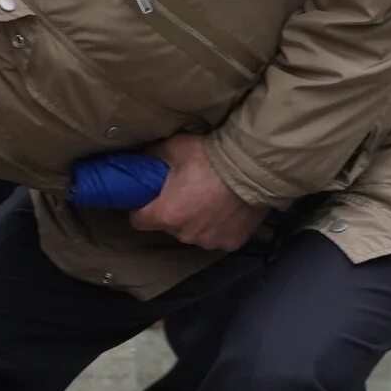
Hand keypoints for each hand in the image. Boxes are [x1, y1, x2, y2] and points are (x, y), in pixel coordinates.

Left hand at [130, 131, 267, 251]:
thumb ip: (154, 157)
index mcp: (166, 214)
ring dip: (198, 221)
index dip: (141, 209)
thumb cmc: (210, 158)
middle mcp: (185, 233)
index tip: (149, 200)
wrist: (252, 167)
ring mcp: (210, 240)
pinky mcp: (232, 242)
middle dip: (174, 212)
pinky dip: (221, 226)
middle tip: (186, 191)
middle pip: (169, 226)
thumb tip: (145, 159)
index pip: (138, 221)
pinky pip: (219, 236)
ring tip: (210, 199)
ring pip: (195, 233)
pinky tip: (227, 209)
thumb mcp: (174, 148)